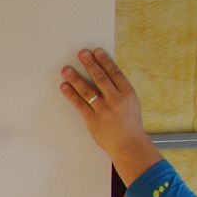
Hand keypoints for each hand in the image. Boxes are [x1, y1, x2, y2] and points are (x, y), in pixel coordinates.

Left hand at [59, 48, 162, 183]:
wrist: (129, 144)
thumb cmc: (130, 123)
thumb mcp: (131, 103)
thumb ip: (120, 90)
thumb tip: (106, 73)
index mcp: (128, 94)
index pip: (115, 73)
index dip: (105, 61)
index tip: (96, 52)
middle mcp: (116, 100)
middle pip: (101, 78)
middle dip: (90, 64)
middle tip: (81, 53)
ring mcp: (104, 110)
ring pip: (88, 91)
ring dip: (76, 78)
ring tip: (66, 69)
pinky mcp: (93, 120)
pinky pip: (80, 105)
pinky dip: (71, 95)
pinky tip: (64, 87)